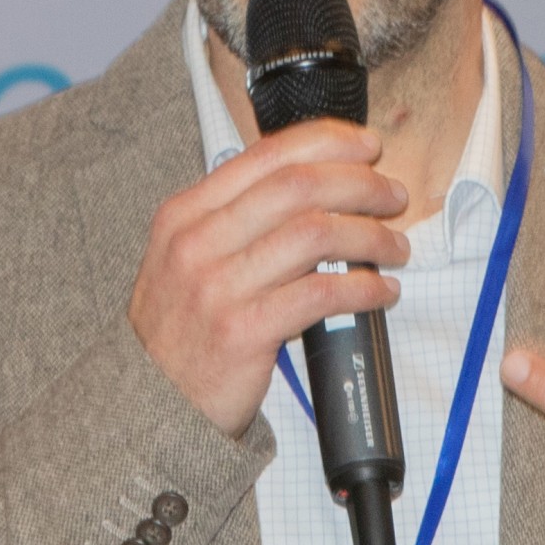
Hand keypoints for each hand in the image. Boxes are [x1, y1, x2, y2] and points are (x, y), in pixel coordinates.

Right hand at [129, 120, 408, 437]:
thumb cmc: (180, 330)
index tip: (366, 148)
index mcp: (186, 213)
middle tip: (393, 196)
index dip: (327, 143)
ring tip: (396, 247)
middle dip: (360, 183)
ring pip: (315, 234)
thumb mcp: (185, 258)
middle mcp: (198, 241)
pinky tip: (381, 292)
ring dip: (370, 236)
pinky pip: (320, 294)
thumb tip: (314, 188)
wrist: (149, 401)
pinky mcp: (243, 331)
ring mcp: (219, 286)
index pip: (267, 156)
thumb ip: (234, 220)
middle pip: (297, 186)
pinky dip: (363, 288)